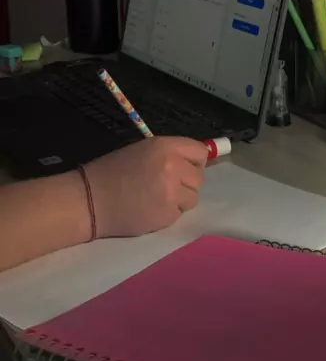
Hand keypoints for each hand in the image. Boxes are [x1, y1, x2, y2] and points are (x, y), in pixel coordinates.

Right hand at [85, 137, 207, 237]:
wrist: (90, 200)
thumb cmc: (111, 172)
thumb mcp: (142, 151)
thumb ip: (169, 155)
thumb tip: (192, 164)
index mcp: (164, 146)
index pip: (200, 151)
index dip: (193, 162)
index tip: (184, 169)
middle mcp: (173, 166)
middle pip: (199, 177)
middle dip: (186, 183)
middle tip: (166, 186)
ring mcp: (172, 191)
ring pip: (193, 197)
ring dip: (180, 200)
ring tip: (157, 199)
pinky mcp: (168, 214)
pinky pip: (180, 213)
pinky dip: (169, 214)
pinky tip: (150, 209)